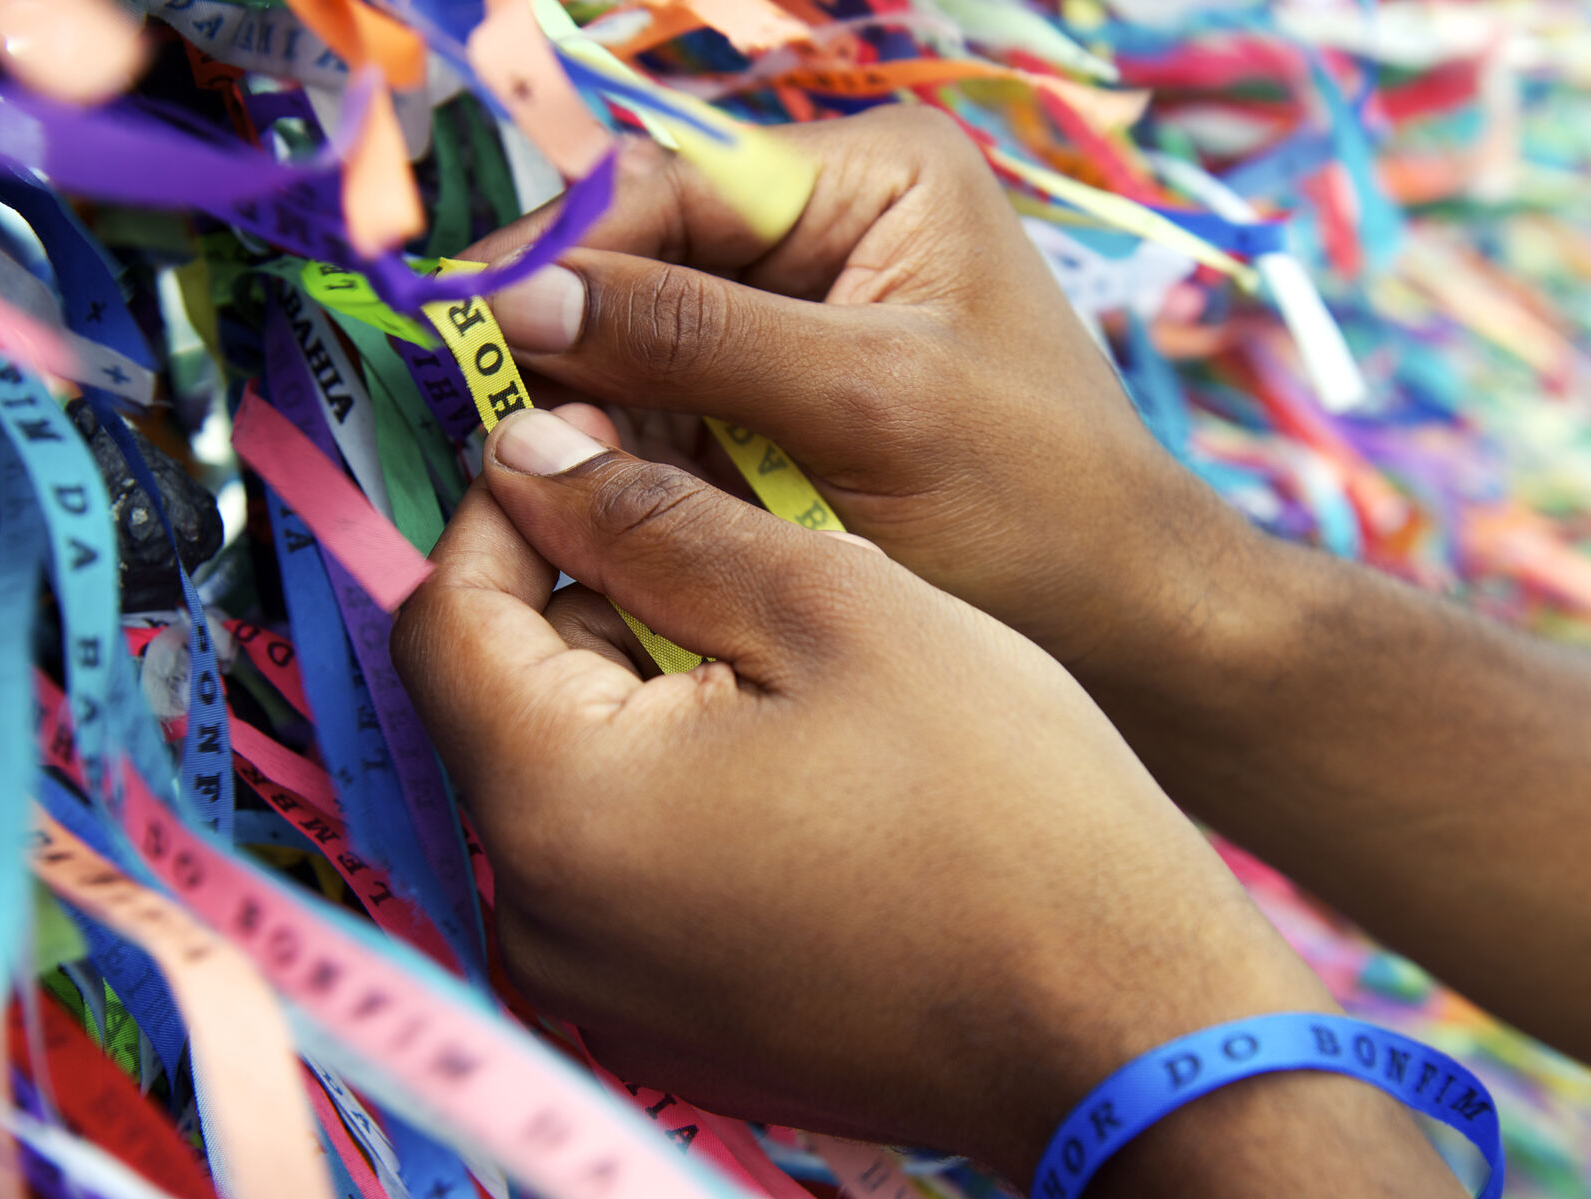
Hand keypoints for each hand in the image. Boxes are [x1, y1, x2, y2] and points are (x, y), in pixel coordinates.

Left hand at [390, 406, 1329, 1180]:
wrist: (1121, 1029)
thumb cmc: (1002, 802)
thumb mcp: (831, 604)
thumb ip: (652, 520)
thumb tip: (527, 457)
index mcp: (555, 811)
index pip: (444, 619)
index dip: (507, 510)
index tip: (592, 442)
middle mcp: (539, 928)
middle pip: (505, 707)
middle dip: (588, 598)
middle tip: (716, 532)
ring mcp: (602, 999)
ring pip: (571, 786)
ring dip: (640, 693)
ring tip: (778, 645)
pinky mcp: (667, 1036)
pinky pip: (624, 874)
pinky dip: (673, 791)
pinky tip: (793, 758)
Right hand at [471, 106, 1260, 678]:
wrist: (1129, 627)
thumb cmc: (1038, 508)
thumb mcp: (867, 406)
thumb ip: (696, 338)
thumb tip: (519, 295)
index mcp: (877, 178)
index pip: (675, 181)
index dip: (561, 246)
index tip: (461, 319)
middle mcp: (835, 231)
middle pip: (650, 256)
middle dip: (571, 333)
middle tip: (483, 412)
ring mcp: (811, 323)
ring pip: (649, 341)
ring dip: (592, 404)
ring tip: (532, 467)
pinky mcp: (793, 410)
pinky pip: (678, 412)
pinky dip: (634, 454)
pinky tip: (593, 498)